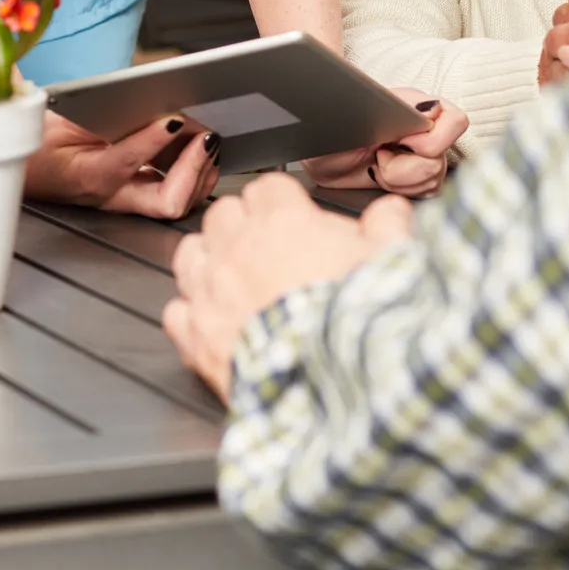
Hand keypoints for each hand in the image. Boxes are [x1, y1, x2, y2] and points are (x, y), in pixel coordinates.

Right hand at [25, 113, 222, 218]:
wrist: (32, 171)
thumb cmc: (43, 146)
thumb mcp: (62, 121)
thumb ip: (97, 111)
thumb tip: (136, 97)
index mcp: (88, 175)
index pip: (125, 161)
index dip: (153, 139)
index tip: (173, 116)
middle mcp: (114, 195)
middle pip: (167, 200)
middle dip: (194, 169)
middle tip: (206, 137)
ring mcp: (130, 200)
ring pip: (179, 200)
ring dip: (202, 171)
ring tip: (208, 140)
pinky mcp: (140, 196)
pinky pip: (177, 192)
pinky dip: (196, 172)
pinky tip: (200, 150)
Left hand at [162, 173, 413, 394]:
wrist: (337, 382)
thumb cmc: (362, 322)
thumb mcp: (392, 262)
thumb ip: (388, 226)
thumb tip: (391, 211)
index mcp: (282, 223)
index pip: (267, 187)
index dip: (282, 200)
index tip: (293, 214)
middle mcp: (237, 250)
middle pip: (223, 214)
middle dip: (242, 224)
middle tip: (267, 246)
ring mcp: (211, 293)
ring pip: (189, 254)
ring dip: (208, 261)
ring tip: (232, 277)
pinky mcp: (198, 337)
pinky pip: (176, 313)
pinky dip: (191, 315)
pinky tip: (213, 321)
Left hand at [302, 88, 467, 195]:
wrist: (319, 153)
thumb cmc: (332, 128)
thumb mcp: (354, 111)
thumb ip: (394, 106)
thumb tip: (433, 107)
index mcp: (415, 106)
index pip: (455, 121)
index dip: (429, 139)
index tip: (399, 142)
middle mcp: (425, 130)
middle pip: (440, 160)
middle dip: (403, 167)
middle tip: (378, 155)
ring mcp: (424, 155)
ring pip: (432, 180)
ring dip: (397, 180)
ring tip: (376, 164)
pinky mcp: (417, 179)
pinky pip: (423, 194)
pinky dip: (398, 190)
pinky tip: (381, 177)